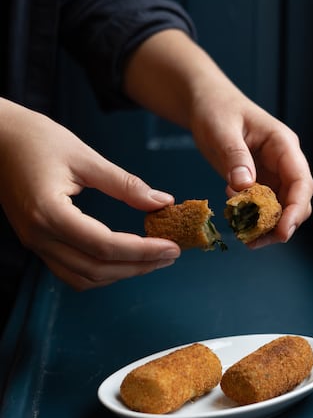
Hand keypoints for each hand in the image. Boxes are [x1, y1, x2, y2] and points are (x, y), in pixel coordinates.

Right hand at [0, 98, 179, 289]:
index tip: (172, 247)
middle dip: (138, 266)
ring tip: (152, 259)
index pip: (104, 246)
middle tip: (171, 254)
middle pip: (96, 269)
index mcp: (49, 213)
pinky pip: (71, 271)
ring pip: (83, 278)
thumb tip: (163, 202)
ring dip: (120, 273)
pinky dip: (100, 271)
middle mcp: (38, 236)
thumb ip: (125, 184)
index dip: (142, 251)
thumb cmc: (36, 138)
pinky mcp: (36, 241)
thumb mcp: (84, 156)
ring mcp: (35, 243)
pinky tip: (123, 258)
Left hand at [188, 86, 312, 246]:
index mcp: (283, 145)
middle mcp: (283, 161)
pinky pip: (262, 206)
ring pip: (281, 207)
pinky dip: (252, 218)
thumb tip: (244, 186)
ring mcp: (272, 173)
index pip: (301, 181)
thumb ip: (235, 157)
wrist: (206, 104)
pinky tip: (234, 219)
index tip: (283, 231)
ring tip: (245, 239)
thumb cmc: (216, 110)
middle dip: (282, 224)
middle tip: (256, 242)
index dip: (296, 209)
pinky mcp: (258, 181)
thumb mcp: (222, 130)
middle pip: (296, 200)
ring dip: (266, 226)